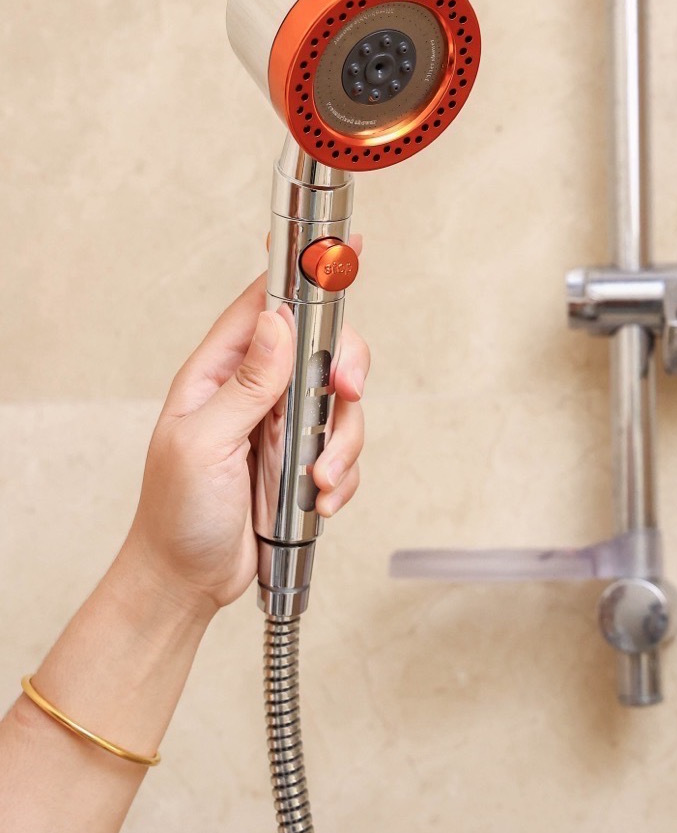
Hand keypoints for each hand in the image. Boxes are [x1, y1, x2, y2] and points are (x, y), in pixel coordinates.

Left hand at [125, 261, 369, 615]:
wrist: (186, 582)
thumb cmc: (175, 515)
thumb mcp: (203, 444)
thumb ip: (246, 385)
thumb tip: (280, 323)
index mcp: (219, 373)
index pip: (267, 305)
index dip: (305, 275)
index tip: (344, 250)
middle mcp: (256, 391)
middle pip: (321, 349)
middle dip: (344, 371)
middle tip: (345, 394)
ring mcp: (282, 427)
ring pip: (342, 406)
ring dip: (342, 443)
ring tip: (317, 481)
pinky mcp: (303, 462)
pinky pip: (344, 452)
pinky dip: (342, 477)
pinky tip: (318, 501)